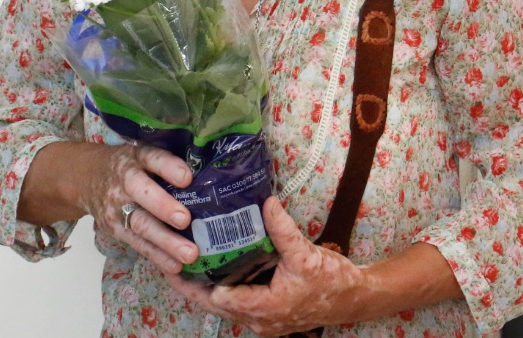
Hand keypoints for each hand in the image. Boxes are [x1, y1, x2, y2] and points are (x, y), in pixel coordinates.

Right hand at [79, 143, 200, 274]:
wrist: (85, 177)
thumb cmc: (129, 166)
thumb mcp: (143, 155)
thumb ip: (168, 164)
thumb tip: (209, 177)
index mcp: (136, 157)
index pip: (153, 158)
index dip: (169, 167)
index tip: (187, 178)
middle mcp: (124, 181)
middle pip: (143, 194)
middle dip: (164, 208)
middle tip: (185, 221)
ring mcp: (117, 207)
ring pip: (141, 224)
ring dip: (165, 241)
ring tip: (189, 254)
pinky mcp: (115, 229)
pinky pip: (137, 244)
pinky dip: (157, 256)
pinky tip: (175, 266)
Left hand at [163, 197, 366, 336]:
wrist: (354, 299)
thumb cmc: (331, 281)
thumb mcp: (306, 253)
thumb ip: (282, 230)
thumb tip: (265, 201)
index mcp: (264, 308)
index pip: (219, 297)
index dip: (195, 281)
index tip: (176, 260)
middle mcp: (259, 320)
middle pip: (214, 305)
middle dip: (191, 285)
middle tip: (168, 261)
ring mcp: (262, 320)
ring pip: (224, 306)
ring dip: (205, 287)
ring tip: (184, 262)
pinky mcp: (267, 315)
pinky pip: (236, 303)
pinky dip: (222, 287)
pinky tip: (214, 268)